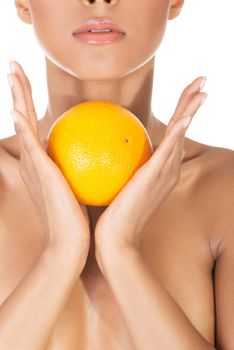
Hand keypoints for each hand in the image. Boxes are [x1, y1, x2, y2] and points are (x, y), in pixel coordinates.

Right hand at [7, 61, 89, 266]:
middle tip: (14, 67)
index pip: (37, 126)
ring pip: (23, 123)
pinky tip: (18, 107)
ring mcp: (33, 165)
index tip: (31, 86)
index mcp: (41, 163)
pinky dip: (23, 125)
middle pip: (25, 118)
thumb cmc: (76, 216)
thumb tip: (106, 156)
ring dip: (17, 97)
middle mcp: (32, 160)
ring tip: (13, 71)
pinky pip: (30, 143)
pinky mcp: (39, 172)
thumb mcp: (81, 186)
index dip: (31, 104)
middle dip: (19, 92)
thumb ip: (86, 168)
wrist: (69, 241)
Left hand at [94, 76, 206, 264]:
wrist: (115, 238)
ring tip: (202, 88)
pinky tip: (185, 114)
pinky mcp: (157, 176)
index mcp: (161, 169)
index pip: (172, 135)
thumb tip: (95, 147)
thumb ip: (113, 165)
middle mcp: (169, 168)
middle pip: (182, 129)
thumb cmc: (112, 213)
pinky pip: (170, 147)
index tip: (182, 97)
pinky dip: (180, 129)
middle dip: (192, 104)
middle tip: (202, 83)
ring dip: (191, 109)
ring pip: (181, 133)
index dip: (180, 114)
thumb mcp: (114, 183)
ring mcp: (165, 172)